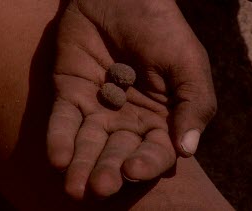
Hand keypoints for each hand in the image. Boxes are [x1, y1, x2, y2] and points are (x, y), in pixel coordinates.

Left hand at [47, 0, 216, 199]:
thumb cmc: (163, 29)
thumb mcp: (189, 64)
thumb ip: (194, 106)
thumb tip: (188, 149)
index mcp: (160, 119)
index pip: (155, 151)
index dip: (145, 163)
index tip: (133, 169)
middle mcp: (127, 120)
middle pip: (118, 153)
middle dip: (108, 171)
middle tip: (100, 187)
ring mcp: (98, 108)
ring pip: (88, 143)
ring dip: (80, 165)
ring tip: (73, 186)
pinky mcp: (71, 94)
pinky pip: (63, 121)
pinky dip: (59, 139)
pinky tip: (57, 158)